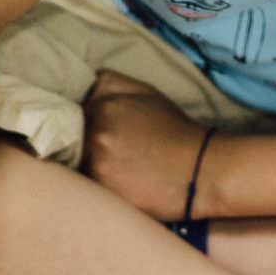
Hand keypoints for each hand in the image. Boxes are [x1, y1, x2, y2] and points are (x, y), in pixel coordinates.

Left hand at [82, 71, 208, 221]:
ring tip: (120, 174)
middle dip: (88, 149)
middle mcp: (96, 129)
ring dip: (93, 170)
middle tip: (116, 159)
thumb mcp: (148, 94)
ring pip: (79, 166)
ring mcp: (97, 160)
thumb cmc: (176, 132)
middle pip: (74, 142)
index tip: (106, 138)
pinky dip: (99, 189)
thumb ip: (111, 84)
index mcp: (103, 102)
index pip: (74, 115)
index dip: (87, 128)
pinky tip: (121, 188)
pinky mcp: (103, 188)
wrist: (201, 170)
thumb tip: (85, 86)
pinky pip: (88, 189)